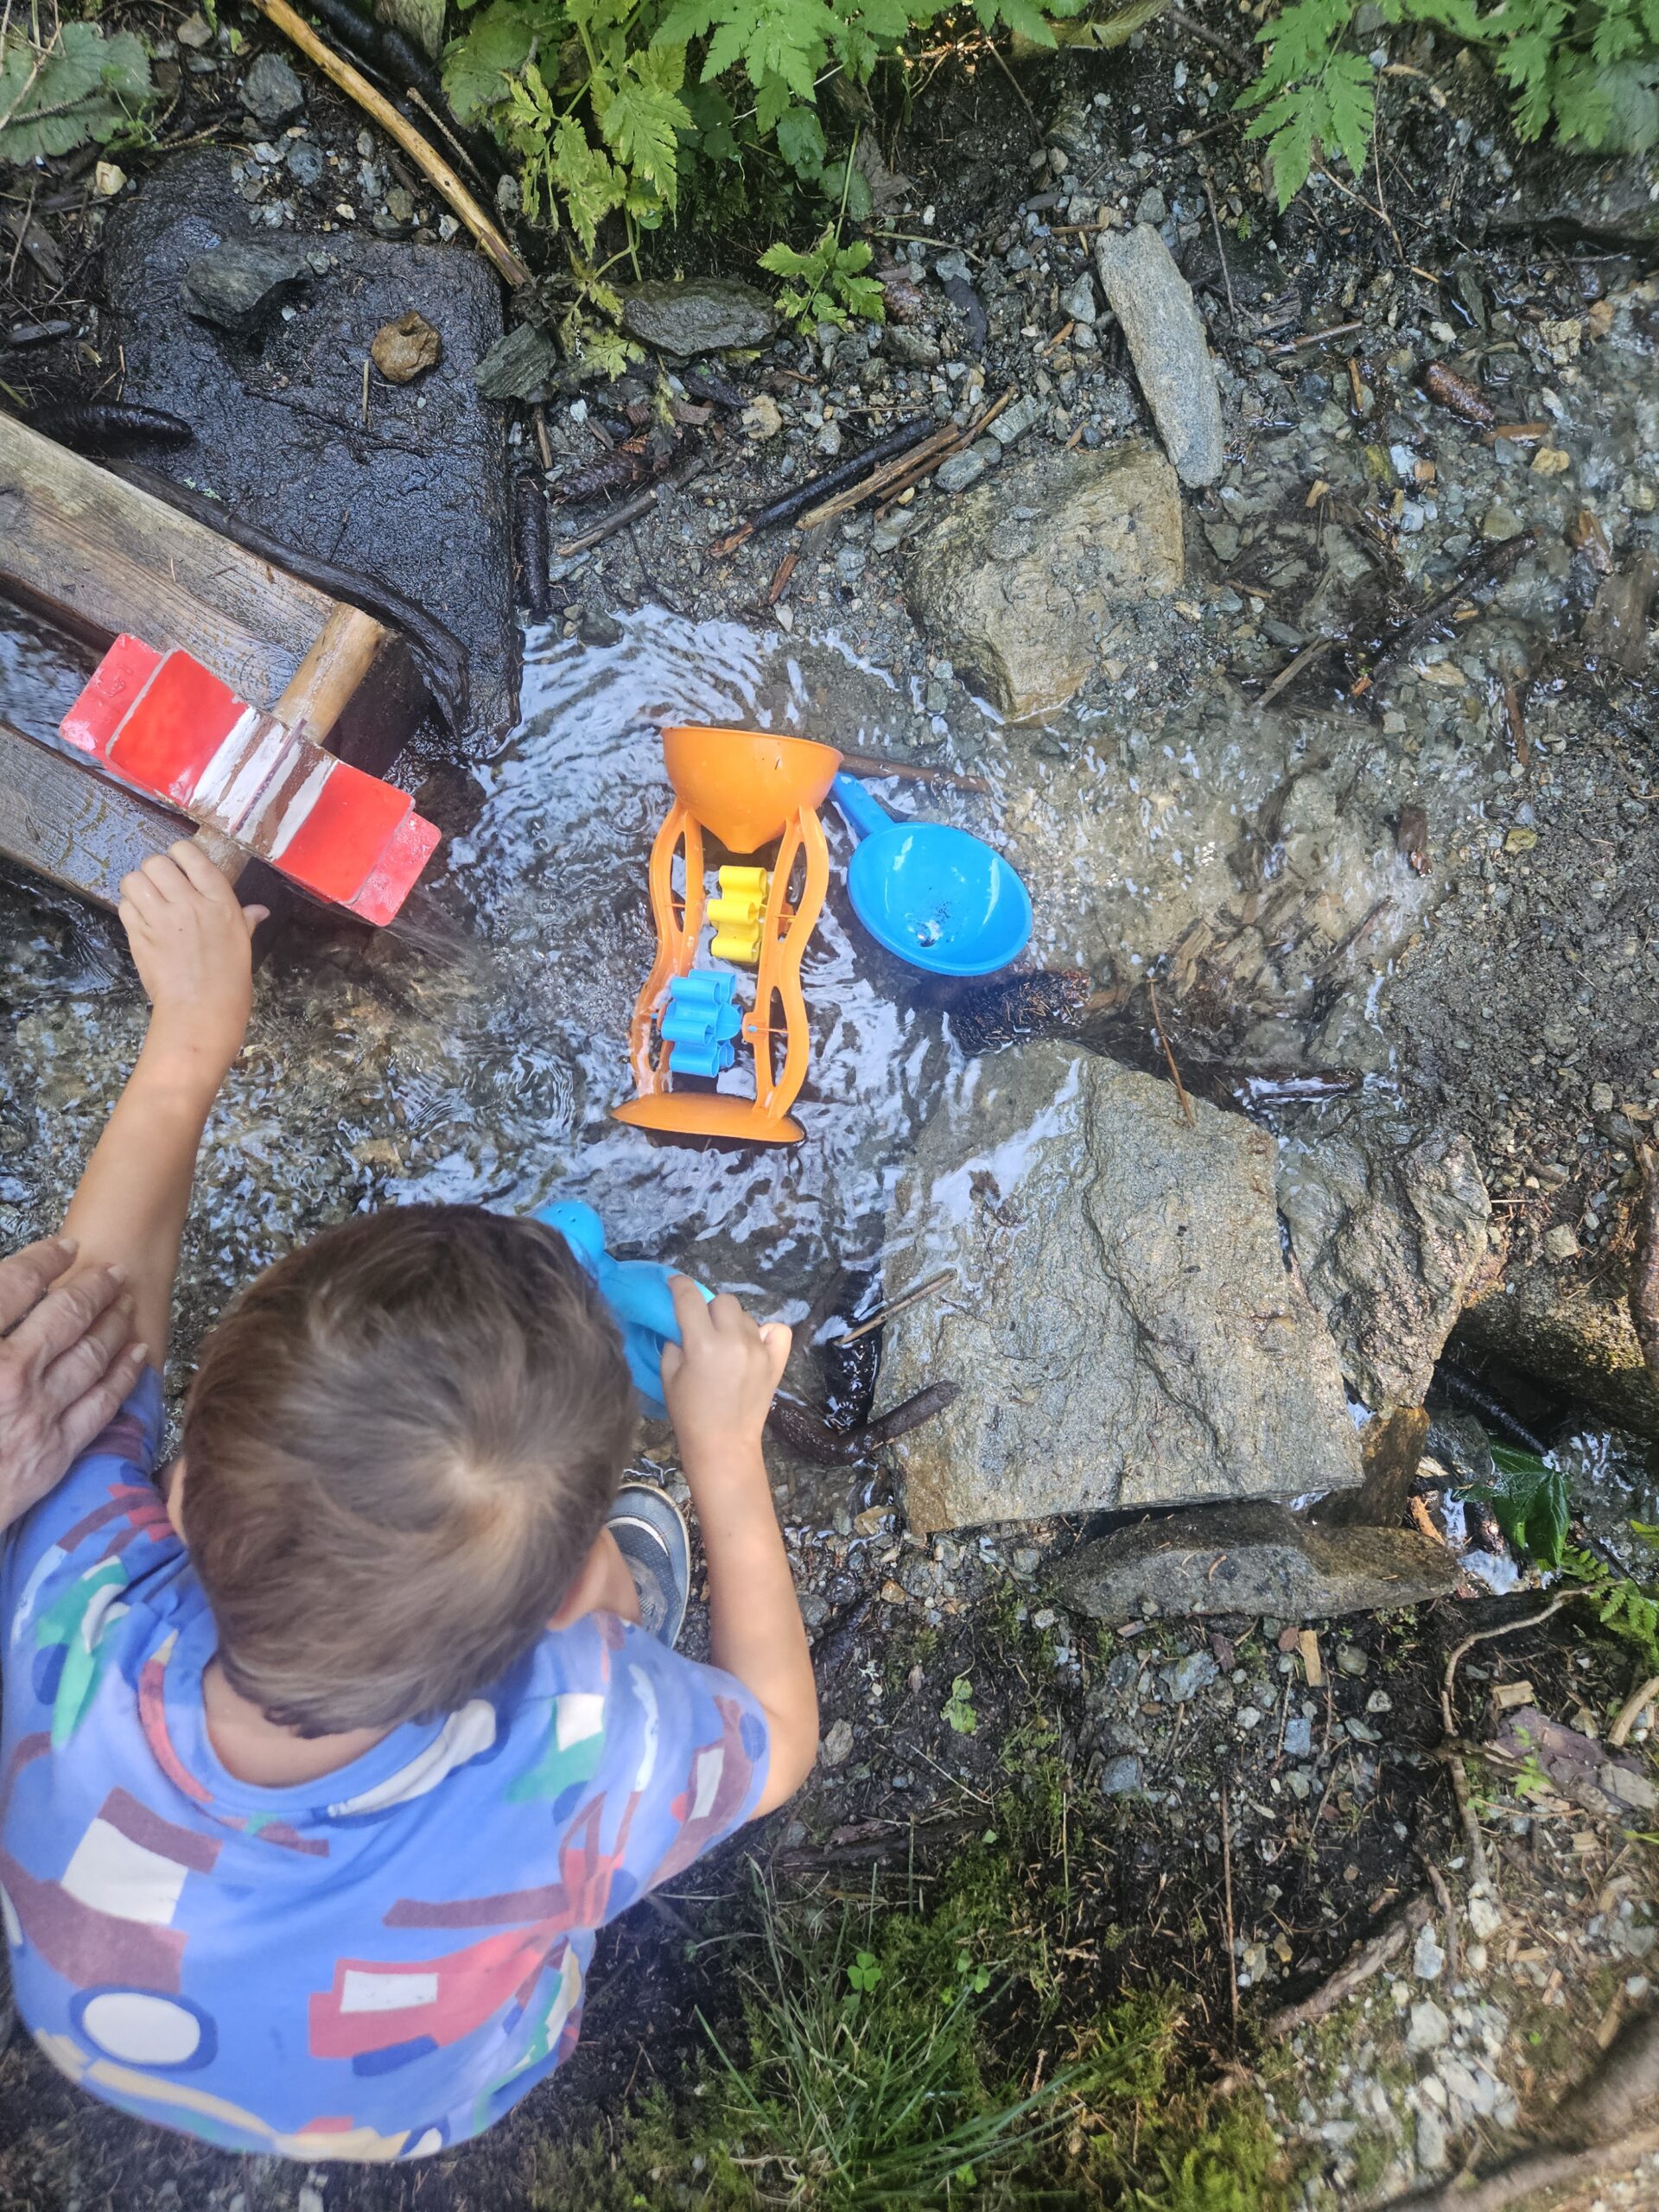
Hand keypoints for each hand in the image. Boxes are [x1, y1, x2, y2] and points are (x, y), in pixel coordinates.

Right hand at [0, 1237, 147, 1525]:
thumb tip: (9, 1293)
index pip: (13, 1286)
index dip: (44, 1260)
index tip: (65, 1248)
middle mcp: (9, 1375)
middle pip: (65, 1315)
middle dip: (94, 1286)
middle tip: (113, 1270)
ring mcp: (36, 1414)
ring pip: (92, 1354)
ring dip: (114, 1322)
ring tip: (126, 1301)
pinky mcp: (54, 1452)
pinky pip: (102, 1404)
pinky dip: (125, 1373)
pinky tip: (137, 1354)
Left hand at [119, 841, 266, 1077]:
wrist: (201, 1010)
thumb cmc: (229, 979)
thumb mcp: (242, 943)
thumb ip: (245, 920)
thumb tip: (259, 910)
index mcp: (219, 900)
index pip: (189, 854)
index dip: (179, 854)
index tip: (181, 866)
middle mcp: (188, 902)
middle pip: (156, 862)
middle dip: (155, 870)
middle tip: (161, 886)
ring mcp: (160, 918)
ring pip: (134, 879)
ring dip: (138, 886)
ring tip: (146, 900)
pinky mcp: (139, 935)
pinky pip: (125, 906)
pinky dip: (130, 909)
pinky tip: (141, 920)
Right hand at [661, 1277, 789, 1480]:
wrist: (724, 1444)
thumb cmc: (689, 1414)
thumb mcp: (669, 1376)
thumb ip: (674, 1344)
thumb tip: (683, 1327)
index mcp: (702, 1343)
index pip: (689, 1297)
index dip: (679, 1286)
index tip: (675, 1285)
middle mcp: (734, 1340)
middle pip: (723, 1301)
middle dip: (709, 1310)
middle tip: (703, 1330)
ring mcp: (759, 1349)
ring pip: (745, 1315)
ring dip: (733, 1323)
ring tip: (726, 1346)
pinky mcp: (776, 1361)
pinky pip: (776, 1330)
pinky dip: (765, 1332)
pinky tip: (753, 1345)